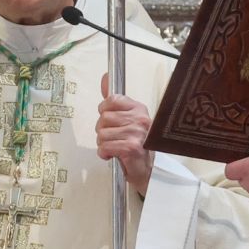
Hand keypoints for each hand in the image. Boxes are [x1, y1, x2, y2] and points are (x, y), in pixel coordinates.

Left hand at [97, 74, 154, 196]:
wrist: (147, 171)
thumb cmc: (136, 144)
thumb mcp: (127, 119)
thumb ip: (114, 100)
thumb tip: (105, 77)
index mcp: (139, 109)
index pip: (111, 100)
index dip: (105, 111)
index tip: (111, 121)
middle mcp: (140, 119)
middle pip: (103, 118)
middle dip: (103, 131)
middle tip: (115, 138)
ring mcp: (136, 133)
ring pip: (102, 133)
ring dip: (104, 143)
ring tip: (115, 147)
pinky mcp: (131, 148)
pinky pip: (104, 146)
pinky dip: (104, 153)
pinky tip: (113, 155)